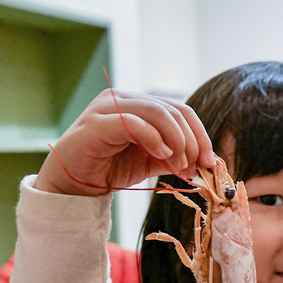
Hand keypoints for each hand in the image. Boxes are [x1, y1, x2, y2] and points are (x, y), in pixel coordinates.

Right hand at [34, 89, 215, 195]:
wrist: (72, 184)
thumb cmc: (110, 168)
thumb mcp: (151, 161)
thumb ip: (175, 156)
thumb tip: (204, 160)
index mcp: (139, 104)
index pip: (180, 110)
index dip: (200, 134)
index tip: (210, 161)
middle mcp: (124, 98)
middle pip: (173, 110)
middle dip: (191, 141)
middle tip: (194, 168)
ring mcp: (109, 107)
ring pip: (158, 113)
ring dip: (177, 141)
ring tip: (180, 165)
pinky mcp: (97, 123)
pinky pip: (133, 123)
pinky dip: (154, 138)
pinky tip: (163, 154)